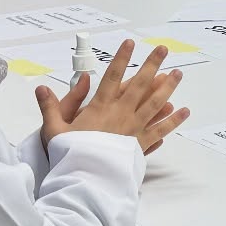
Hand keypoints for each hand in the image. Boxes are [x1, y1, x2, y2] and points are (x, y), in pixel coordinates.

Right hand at [35, 40, 189, 154]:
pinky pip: (160, 130)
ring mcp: (134, 129)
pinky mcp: (141, 145)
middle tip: (163, 50)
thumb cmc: (70, 157)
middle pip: (140, 85)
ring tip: (178, 74)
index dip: (121, 59)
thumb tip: (41, 88)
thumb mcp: (54, 131)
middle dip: (152, 64)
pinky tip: (184, 111)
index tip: (130, 43)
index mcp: (100, 108)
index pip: (112, 77)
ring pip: (155, 103)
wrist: (86, 182)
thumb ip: (51, 107)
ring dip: (167, 87)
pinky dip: (173, 120)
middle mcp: (120, 114)